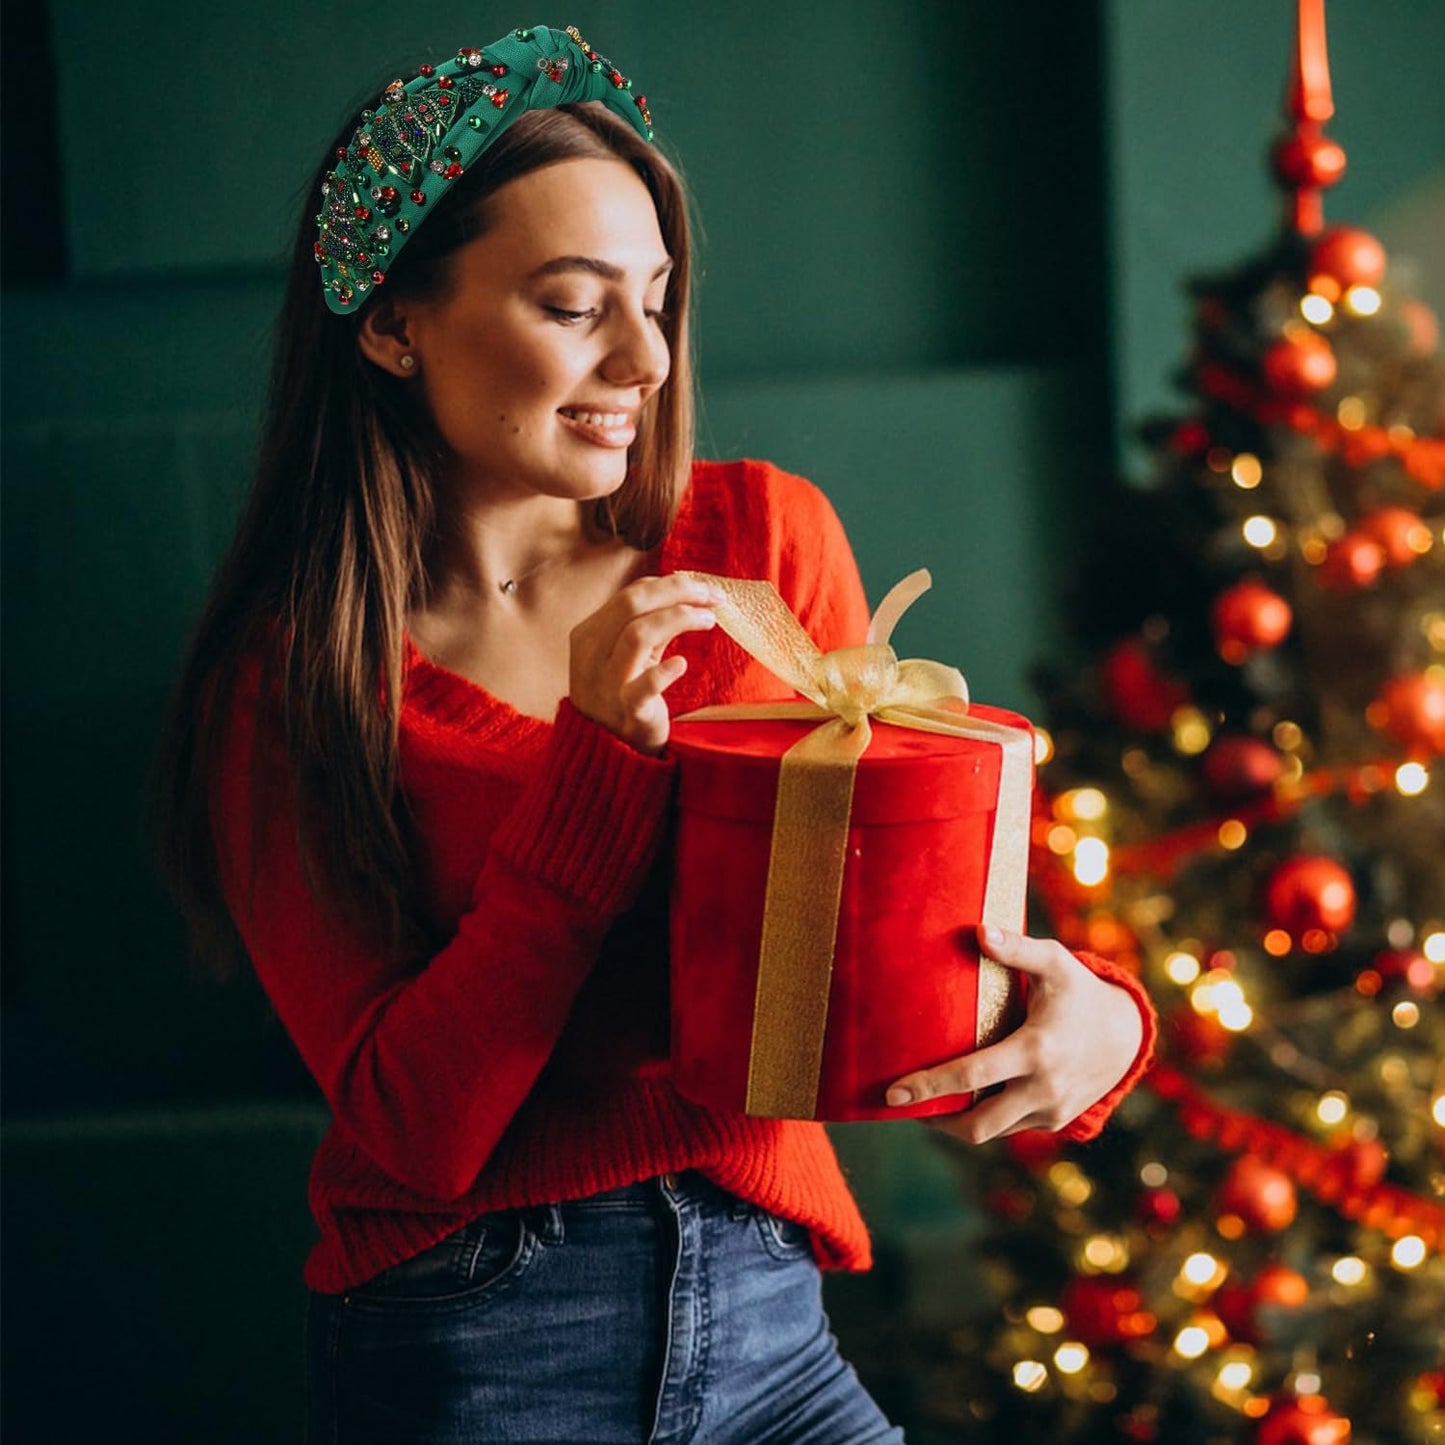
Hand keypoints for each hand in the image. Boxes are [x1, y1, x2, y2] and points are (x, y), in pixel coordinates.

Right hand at [569, 574, 720, 753]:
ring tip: (709, 620)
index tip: (703, 587)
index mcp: (588, 634)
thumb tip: (682, 584)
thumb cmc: (623, 693)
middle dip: (678, 591)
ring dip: (679, 618)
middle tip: (713, 596)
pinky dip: (665, 671)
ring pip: (638, 634)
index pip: (630, 595)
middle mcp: (591, 655)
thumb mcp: (625, 653)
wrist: (606, 750)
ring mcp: (607, 684)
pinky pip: (644, 686)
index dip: (670, 584)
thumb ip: (644, 622)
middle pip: (633, 604)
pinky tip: (683, 663)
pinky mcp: (627, 712)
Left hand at [885, 925, 1143, 1142]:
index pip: (972, 1077)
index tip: (893, 1093)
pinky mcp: (1055, 1120)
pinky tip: (958, 1101)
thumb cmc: (1081, 992)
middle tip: (897, 1105)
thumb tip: (980, 931)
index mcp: (1036, 1050)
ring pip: (990, 1131)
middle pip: (978, 1125)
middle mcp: (1043, 1088)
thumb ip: (1017, 949)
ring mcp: (1050, 1110)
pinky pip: (1009, 1127)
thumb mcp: (1055, 963)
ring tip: (921, 1102)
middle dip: (934, 1119)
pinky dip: (982, 1119)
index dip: (929, 1087)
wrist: (1127, 1034)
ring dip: (954, 1122)